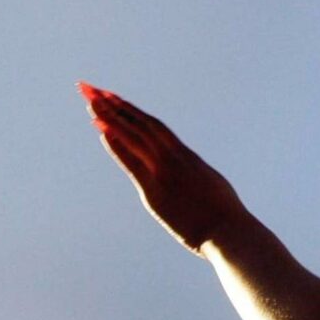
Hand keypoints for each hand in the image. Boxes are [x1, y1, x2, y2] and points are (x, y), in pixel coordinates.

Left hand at [80, 82, 244, 251]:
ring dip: (110, 117)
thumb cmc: (225, 215)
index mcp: (187, 157)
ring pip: (133, 136)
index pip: (154, 127)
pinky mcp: (155, 191)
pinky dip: (116, 144)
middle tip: (92, 89)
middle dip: (114, 105)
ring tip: (91, 100)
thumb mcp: (210, 187)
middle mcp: (173, 158)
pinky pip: (132, 163)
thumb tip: (193, 177)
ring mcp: (164, 172)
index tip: (114, 96)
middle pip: (139, 124)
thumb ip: (196, 177)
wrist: (228, 230)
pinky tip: (100, 129)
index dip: (132, 110)